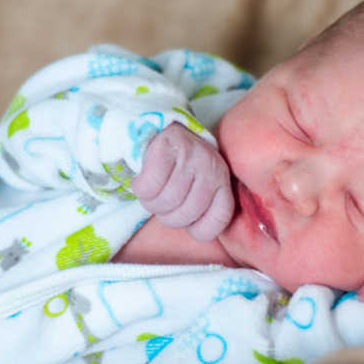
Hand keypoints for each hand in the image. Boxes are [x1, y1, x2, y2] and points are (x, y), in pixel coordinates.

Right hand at [131, 123, 233, 240]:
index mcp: (222, 183)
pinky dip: (140, 189)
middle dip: (167, 216)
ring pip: (165, 202)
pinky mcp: (167, 146)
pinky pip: (149, 186)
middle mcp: (211, 168)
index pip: (218, 220)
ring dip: (150, 203)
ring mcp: (190, 156)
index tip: (186, 222)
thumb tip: (196, 233)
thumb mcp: (199, 188)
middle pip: (185, 215)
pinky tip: (142, 182)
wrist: (166, 130)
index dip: (197, 229)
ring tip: (151, 193)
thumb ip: (202, 209)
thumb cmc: (181, 169)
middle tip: (162, 205)